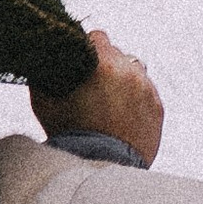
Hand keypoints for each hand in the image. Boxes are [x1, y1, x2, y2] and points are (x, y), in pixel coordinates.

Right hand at [38, 30, 163, 168]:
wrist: (97, 166)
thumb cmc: (67, 133)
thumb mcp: (44, 99)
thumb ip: (46, 72)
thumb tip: (45, 56)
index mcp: (104, 63)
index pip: (98, 37)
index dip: (86, 47)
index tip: (81, 60)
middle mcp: (130, 71)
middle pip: (118, 54)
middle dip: (106, 66)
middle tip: (92, 87)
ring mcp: (147, 90)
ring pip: (135, 72)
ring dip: (124, 81)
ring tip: (108, 102)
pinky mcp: (158, 108)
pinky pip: (147, 93)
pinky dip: (136, 100)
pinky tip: (120, 116)